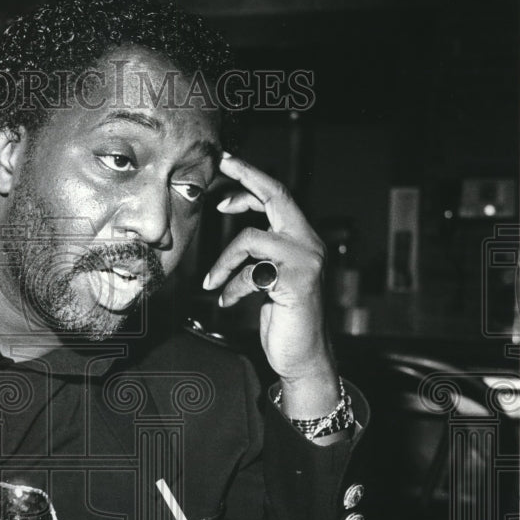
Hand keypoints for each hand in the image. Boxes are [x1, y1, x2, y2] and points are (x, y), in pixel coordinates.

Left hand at [203, 154, 338, 417]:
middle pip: (276, 196)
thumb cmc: (283, 316)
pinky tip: (227, 301)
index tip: (226, 164)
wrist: (302, 355)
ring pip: (251, 238)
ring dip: (223, 261)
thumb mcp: (268, 276)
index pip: (279, 196)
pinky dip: (232, 286)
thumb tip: (233, 232)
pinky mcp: (296, 282)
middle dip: (246, 176)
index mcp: (302, 238)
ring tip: (210, 283)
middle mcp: (309, 244)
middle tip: (221, 164)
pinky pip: (250, 272)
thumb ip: (259, 252)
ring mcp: (306, 261)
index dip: (252, 177)